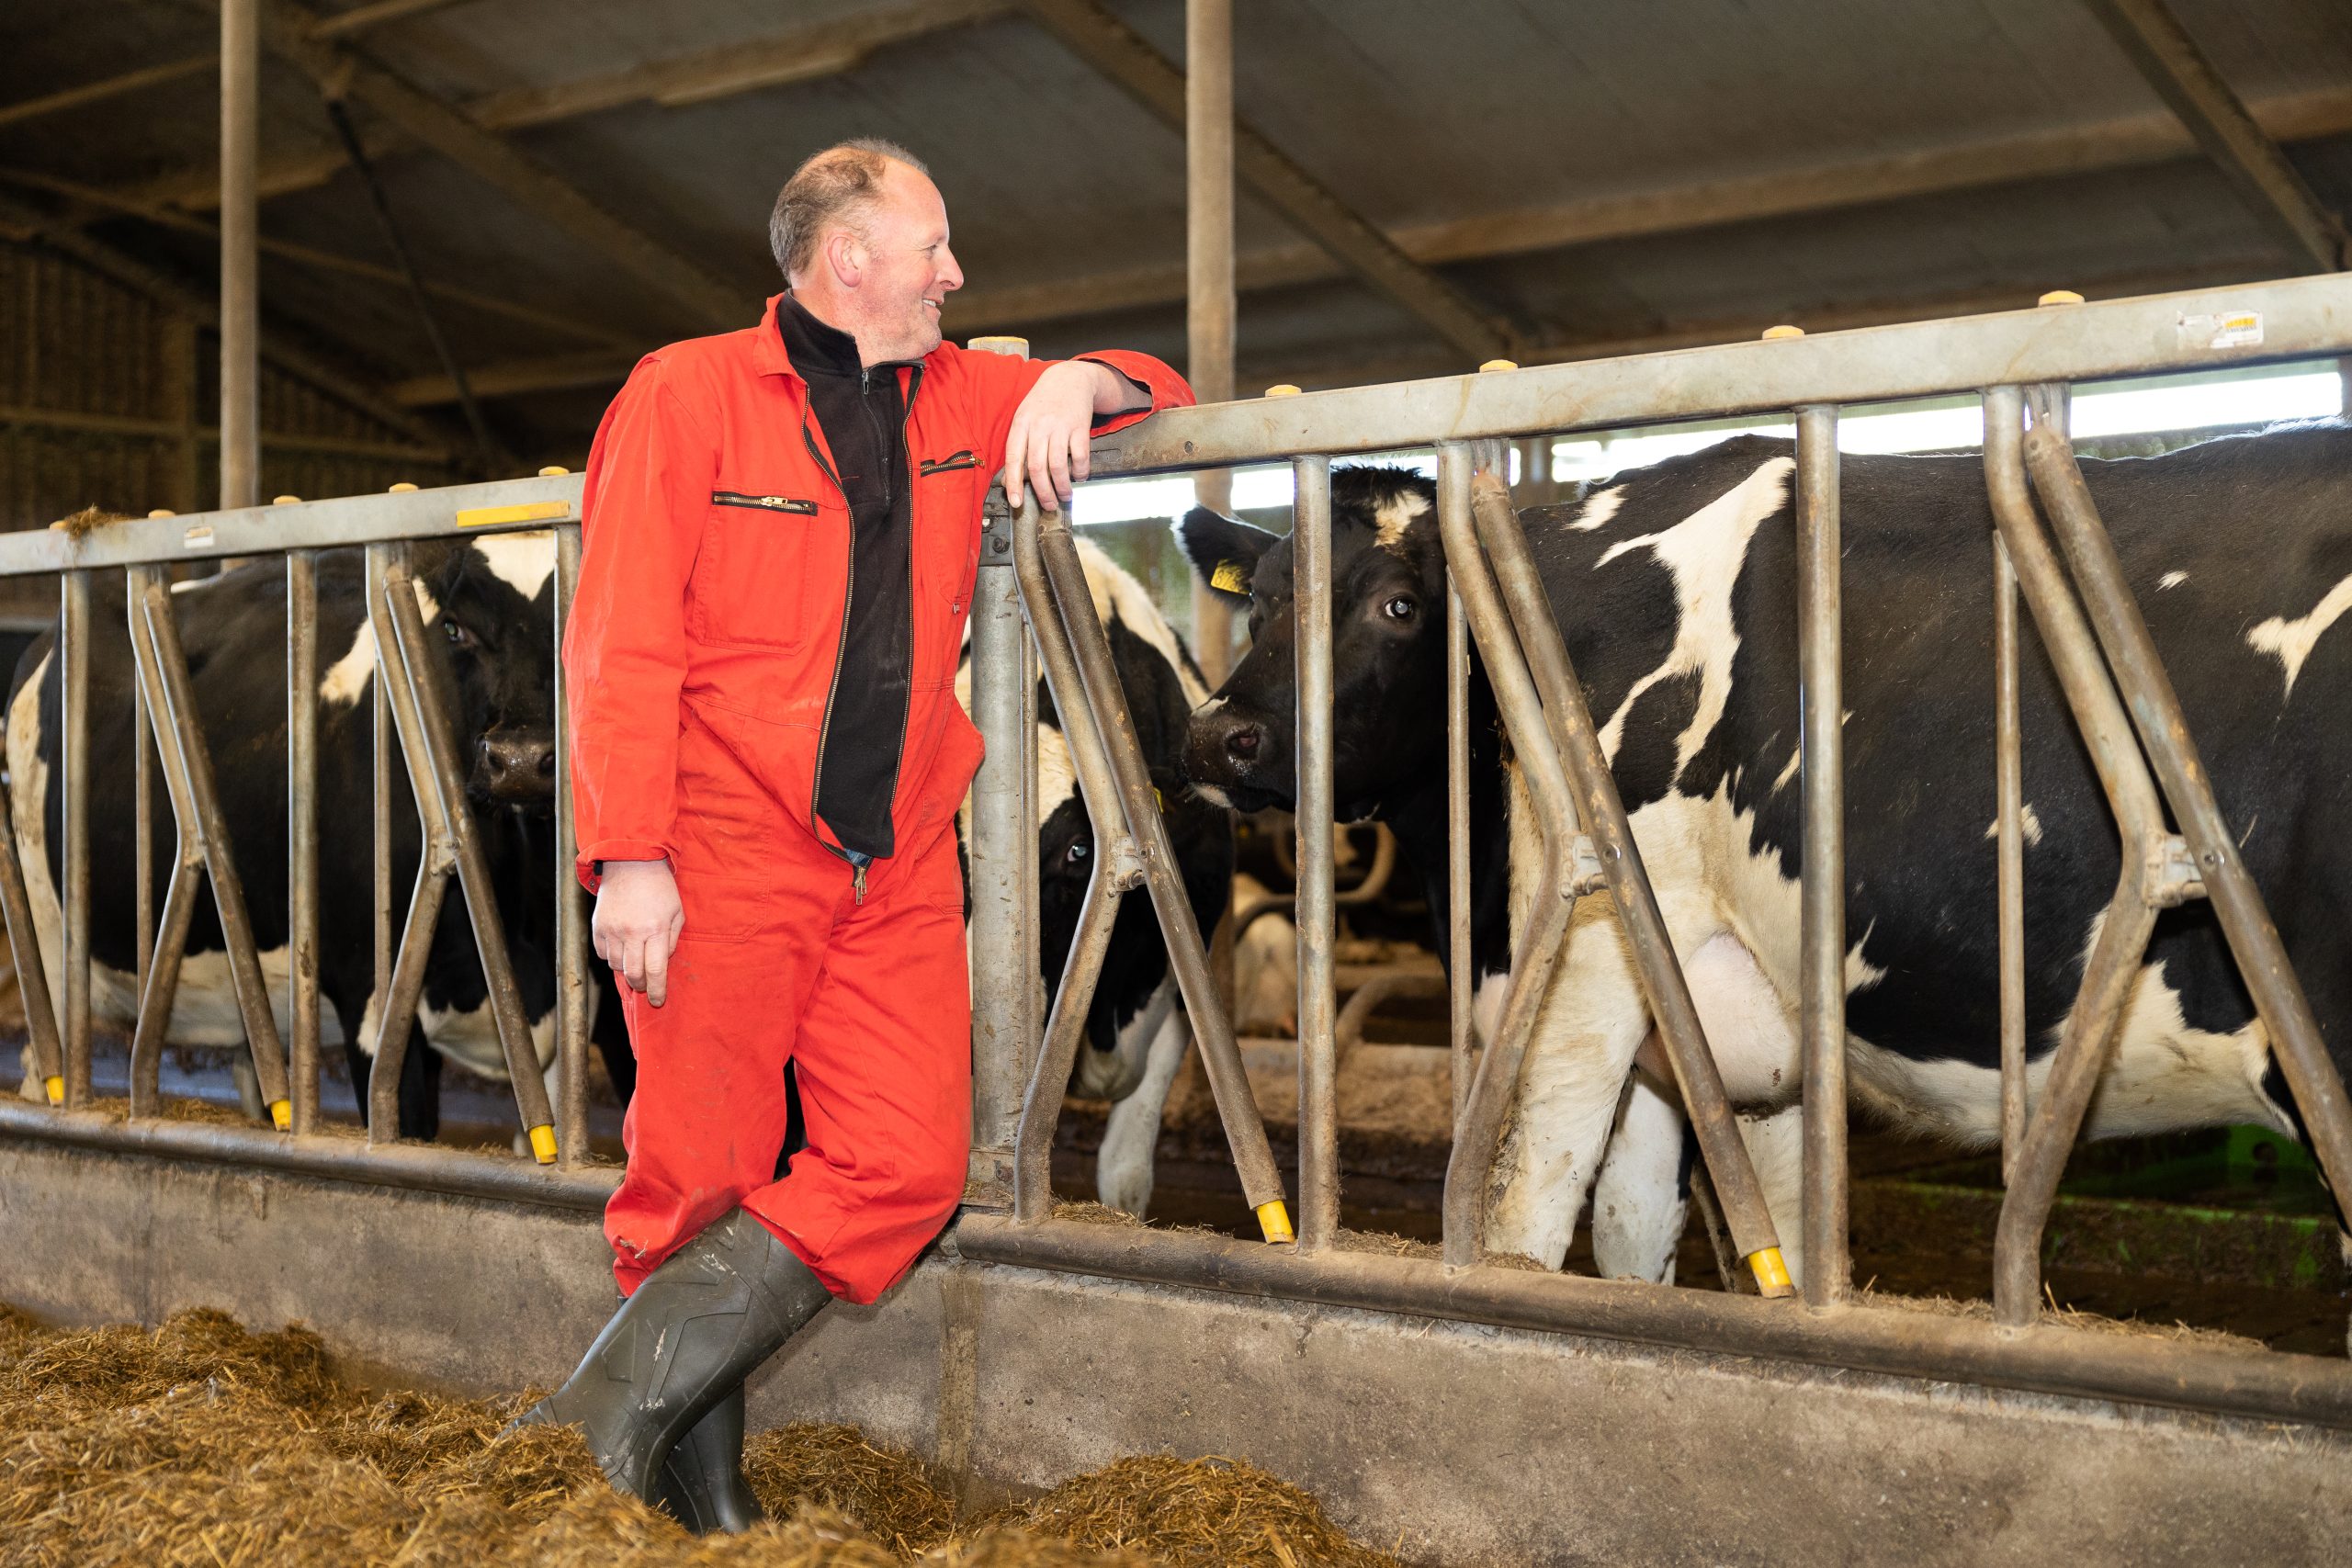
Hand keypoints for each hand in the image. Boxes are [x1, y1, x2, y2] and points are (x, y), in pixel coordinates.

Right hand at [593, 858, 684, 1007]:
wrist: (630, 863)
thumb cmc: (659, 888)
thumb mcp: (677, 913)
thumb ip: (671, 941)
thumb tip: (662, 965)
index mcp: (655, 929)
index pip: (655, 970)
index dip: (656, 990)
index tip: (657, 1001)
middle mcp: (631, 932)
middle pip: (632, 974)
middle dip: (640, 985)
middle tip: (645, 984)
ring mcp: (611, 929)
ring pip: (616, 966)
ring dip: (626, 969)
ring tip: (635, 959)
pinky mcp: (597, 926)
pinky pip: (603, 954)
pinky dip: (612, 957)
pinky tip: (622, 947)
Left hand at [1003, 361, 1123, 513]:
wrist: (1070, 378)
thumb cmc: (1044, 402)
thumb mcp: (1024, 417)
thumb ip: (1018, 445)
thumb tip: (1012, 479)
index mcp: (1021, 424)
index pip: (1014, 459)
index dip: (1014, 484)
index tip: (1016, 502)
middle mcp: (1039, 426)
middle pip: (1038, 468)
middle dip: (1043, 492)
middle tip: (1048, 505)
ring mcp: (1061, 426)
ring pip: (1059, 466)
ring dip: (1062, 487)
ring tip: (1064, 496)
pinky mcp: (1080, 427)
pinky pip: (1081, 457)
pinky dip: (1081, 472)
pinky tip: (1079, 476)